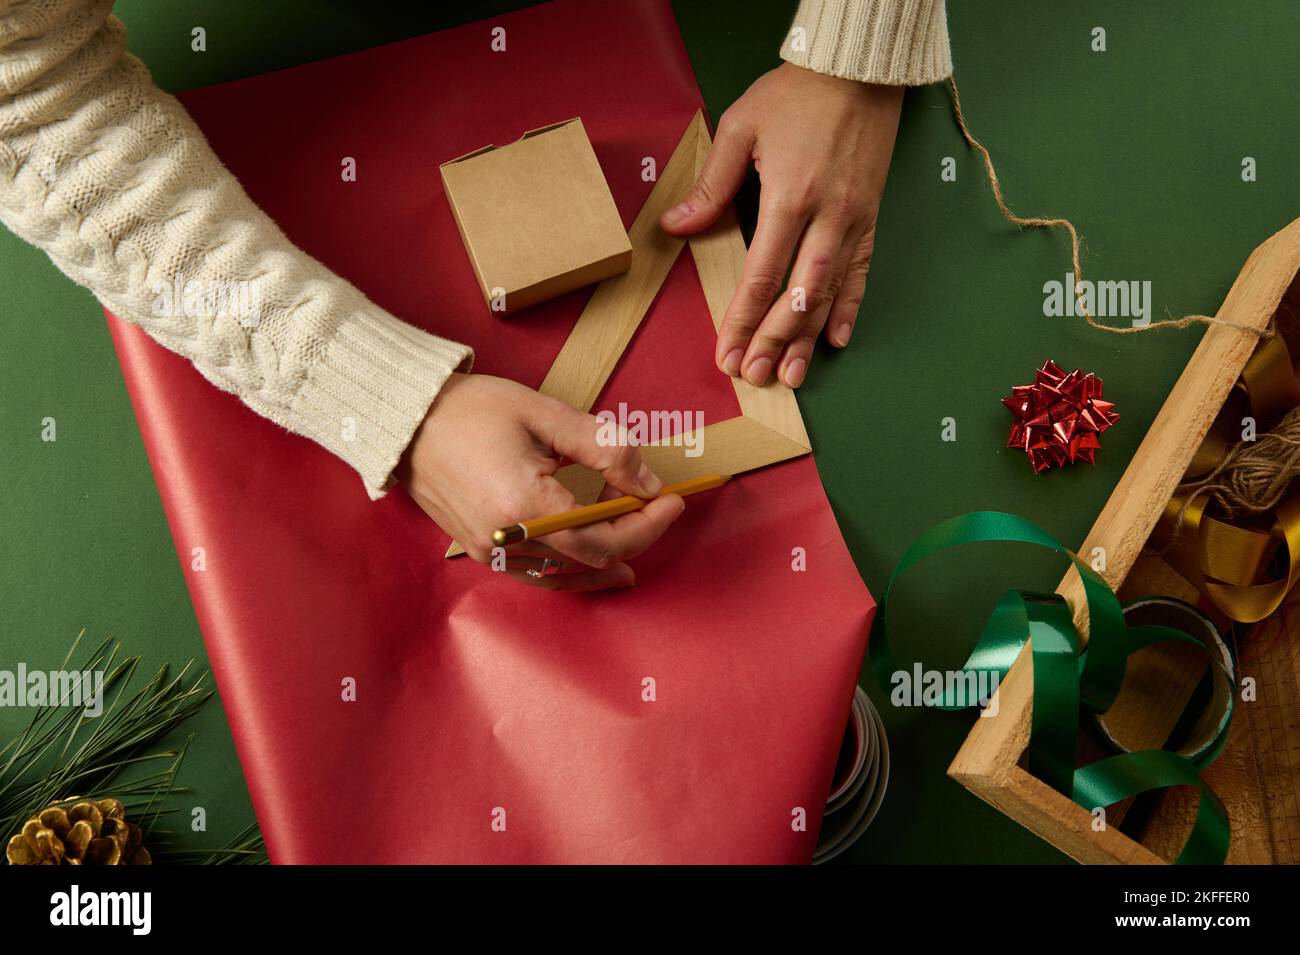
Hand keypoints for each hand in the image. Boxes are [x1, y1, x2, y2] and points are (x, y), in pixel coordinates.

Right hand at [396, 373, 684, 590]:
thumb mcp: (545, 415)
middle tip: (659, 514)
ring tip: (633, 556)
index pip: (605, 536)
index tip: (672, 500)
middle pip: (589, 560)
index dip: (647, 524)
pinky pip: (534, 573)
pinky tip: (584, 561)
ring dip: (602, 564)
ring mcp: (490, 550)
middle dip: (633, 539)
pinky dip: (567, 570)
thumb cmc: (471, 409)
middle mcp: (508, 538)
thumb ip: (604, 448)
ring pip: (562, 575)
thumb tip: (647, 482)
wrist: (405, 420)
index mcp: (526, 504)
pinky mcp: (479, 549)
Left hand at [660, 62, 902, 388]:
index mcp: (789, 197)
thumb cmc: (796, 94)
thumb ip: (712, 186)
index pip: (761, 275)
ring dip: (809, 338)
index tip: (726, 353)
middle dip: (774, 342)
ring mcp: (852, 221)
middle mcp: (826, 218)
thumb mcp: (740, 128)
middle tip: (754, 375)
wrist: (859, 69)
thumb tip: (676, 228)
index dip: (742, 320)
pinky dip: (849, 308)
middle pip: (798, 296)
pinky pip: (861, 273)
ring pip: (830, 293)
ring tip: (793, 376)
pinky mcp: (870, 217)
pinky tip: (837, 339)